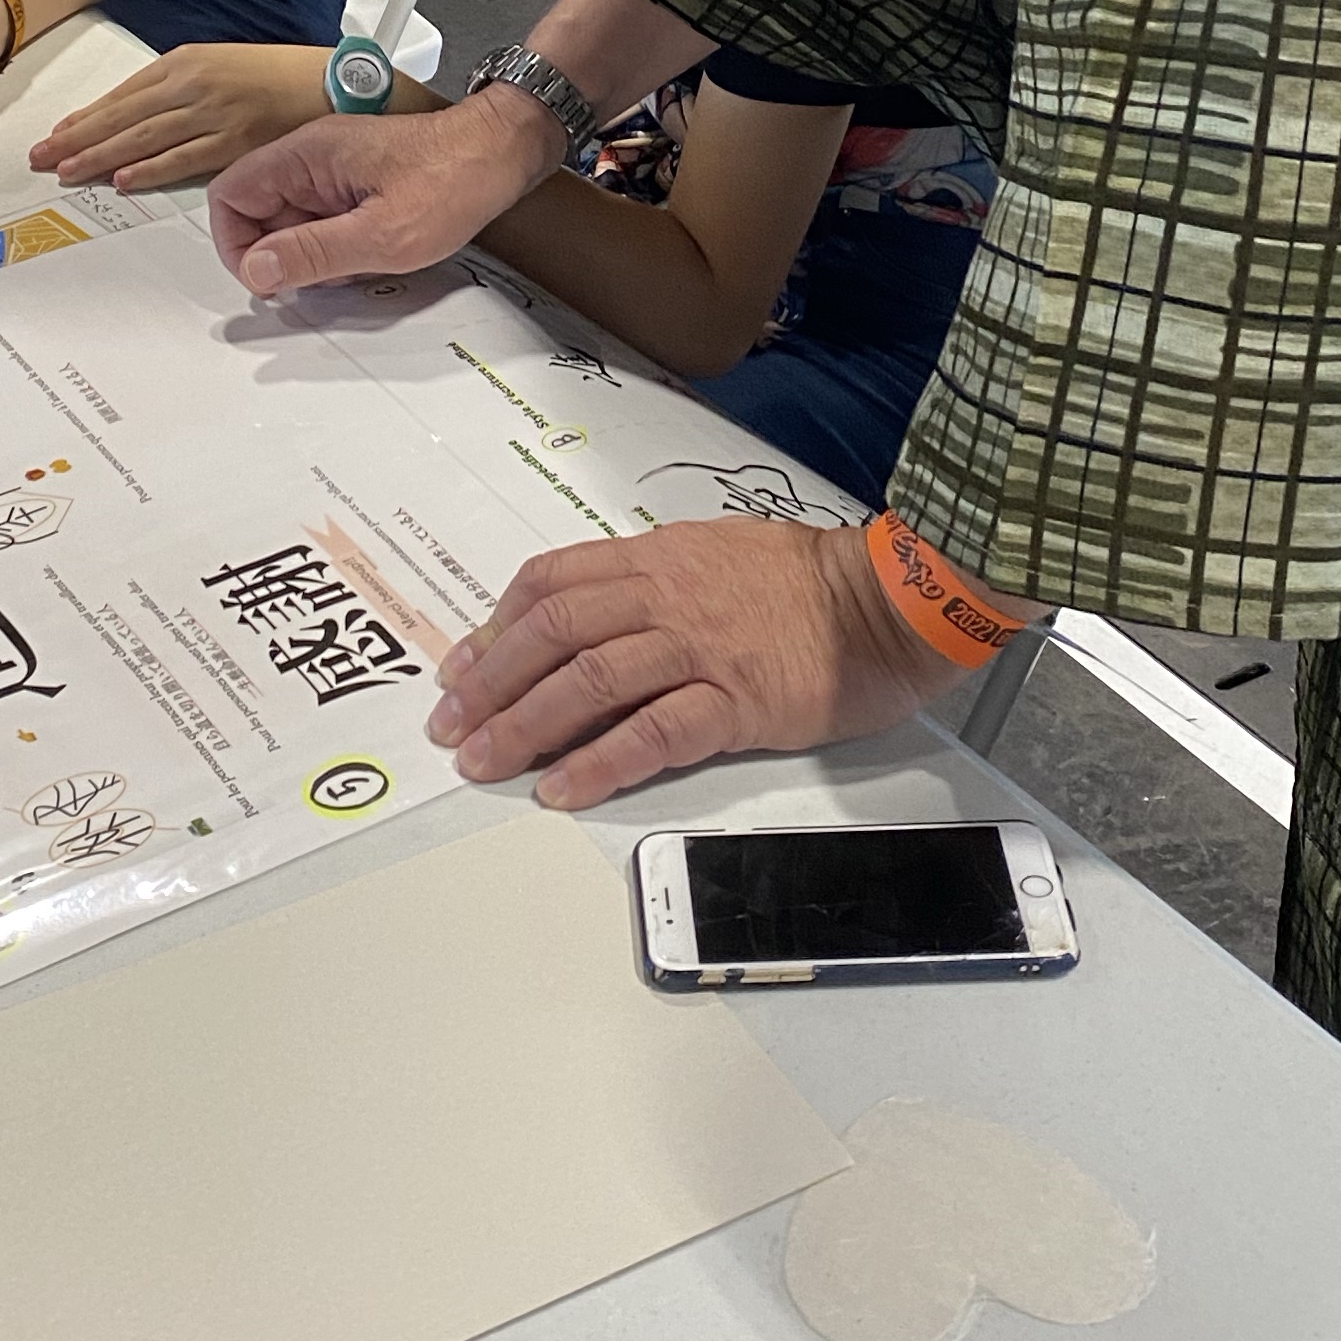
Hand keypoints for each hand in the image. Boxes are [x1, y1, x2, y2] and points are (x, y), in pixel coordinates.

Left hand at [33, 42, 356, 192]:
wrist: (332, 83)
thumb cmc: (281, 77)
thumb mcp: (222, 66)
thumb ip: (181, 88)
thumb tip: (142, 115)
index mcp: (188, 62)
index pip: (122, 94)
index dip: (85, 117)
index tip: (57, 135)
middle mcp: (194, 84)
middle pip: (123, 116)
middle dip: (78, 138)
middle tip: (42, 158)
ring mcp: (214, 112)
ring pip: (143, 137)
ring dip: (100, 156)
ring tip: (67, 171)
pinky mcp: (235, 140)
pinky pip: (183, 158)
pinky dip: (150, 168)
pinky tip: (123, 178)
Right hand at [208, 81, 562, 293]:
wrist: (501, 153)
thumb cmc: (453, 180)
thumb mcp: (382, 235)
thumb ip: (313, 253)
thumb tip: (258, 270)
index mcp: (305, 155)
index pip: (229, 196)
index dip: (236, 245)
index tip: (268, 278)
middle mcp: (311, 156)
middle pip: (256, 212)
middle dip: (280, 255)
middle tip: (320, 277)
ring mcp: (332, 169)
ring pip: (290, 221)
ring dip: (311, 254)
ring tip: (356, 262)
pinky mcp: (353, 182)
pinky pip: (321, 220)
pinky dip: (335, 246)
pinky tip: (370, 253)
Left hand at [427, 519, 948, 809]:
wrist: (888, 599)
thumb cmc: (808, 580)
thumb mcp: (716, 552)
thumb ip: (653, 578)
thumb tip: (590, 612)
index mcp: (657, 558)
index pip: (552, 583)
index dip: (497, 628)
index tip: (462, 667)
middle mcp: (667, 596)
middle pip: (554, 633)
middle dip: (490, 683)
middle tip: (452, 727)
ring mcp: (699, 648)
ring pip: (589, 681)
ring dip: (525, 726)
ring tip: (485, 763)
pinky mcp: (737, 701)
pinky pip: (653, 733)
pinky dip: (599, 763)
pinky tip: (562, 789)